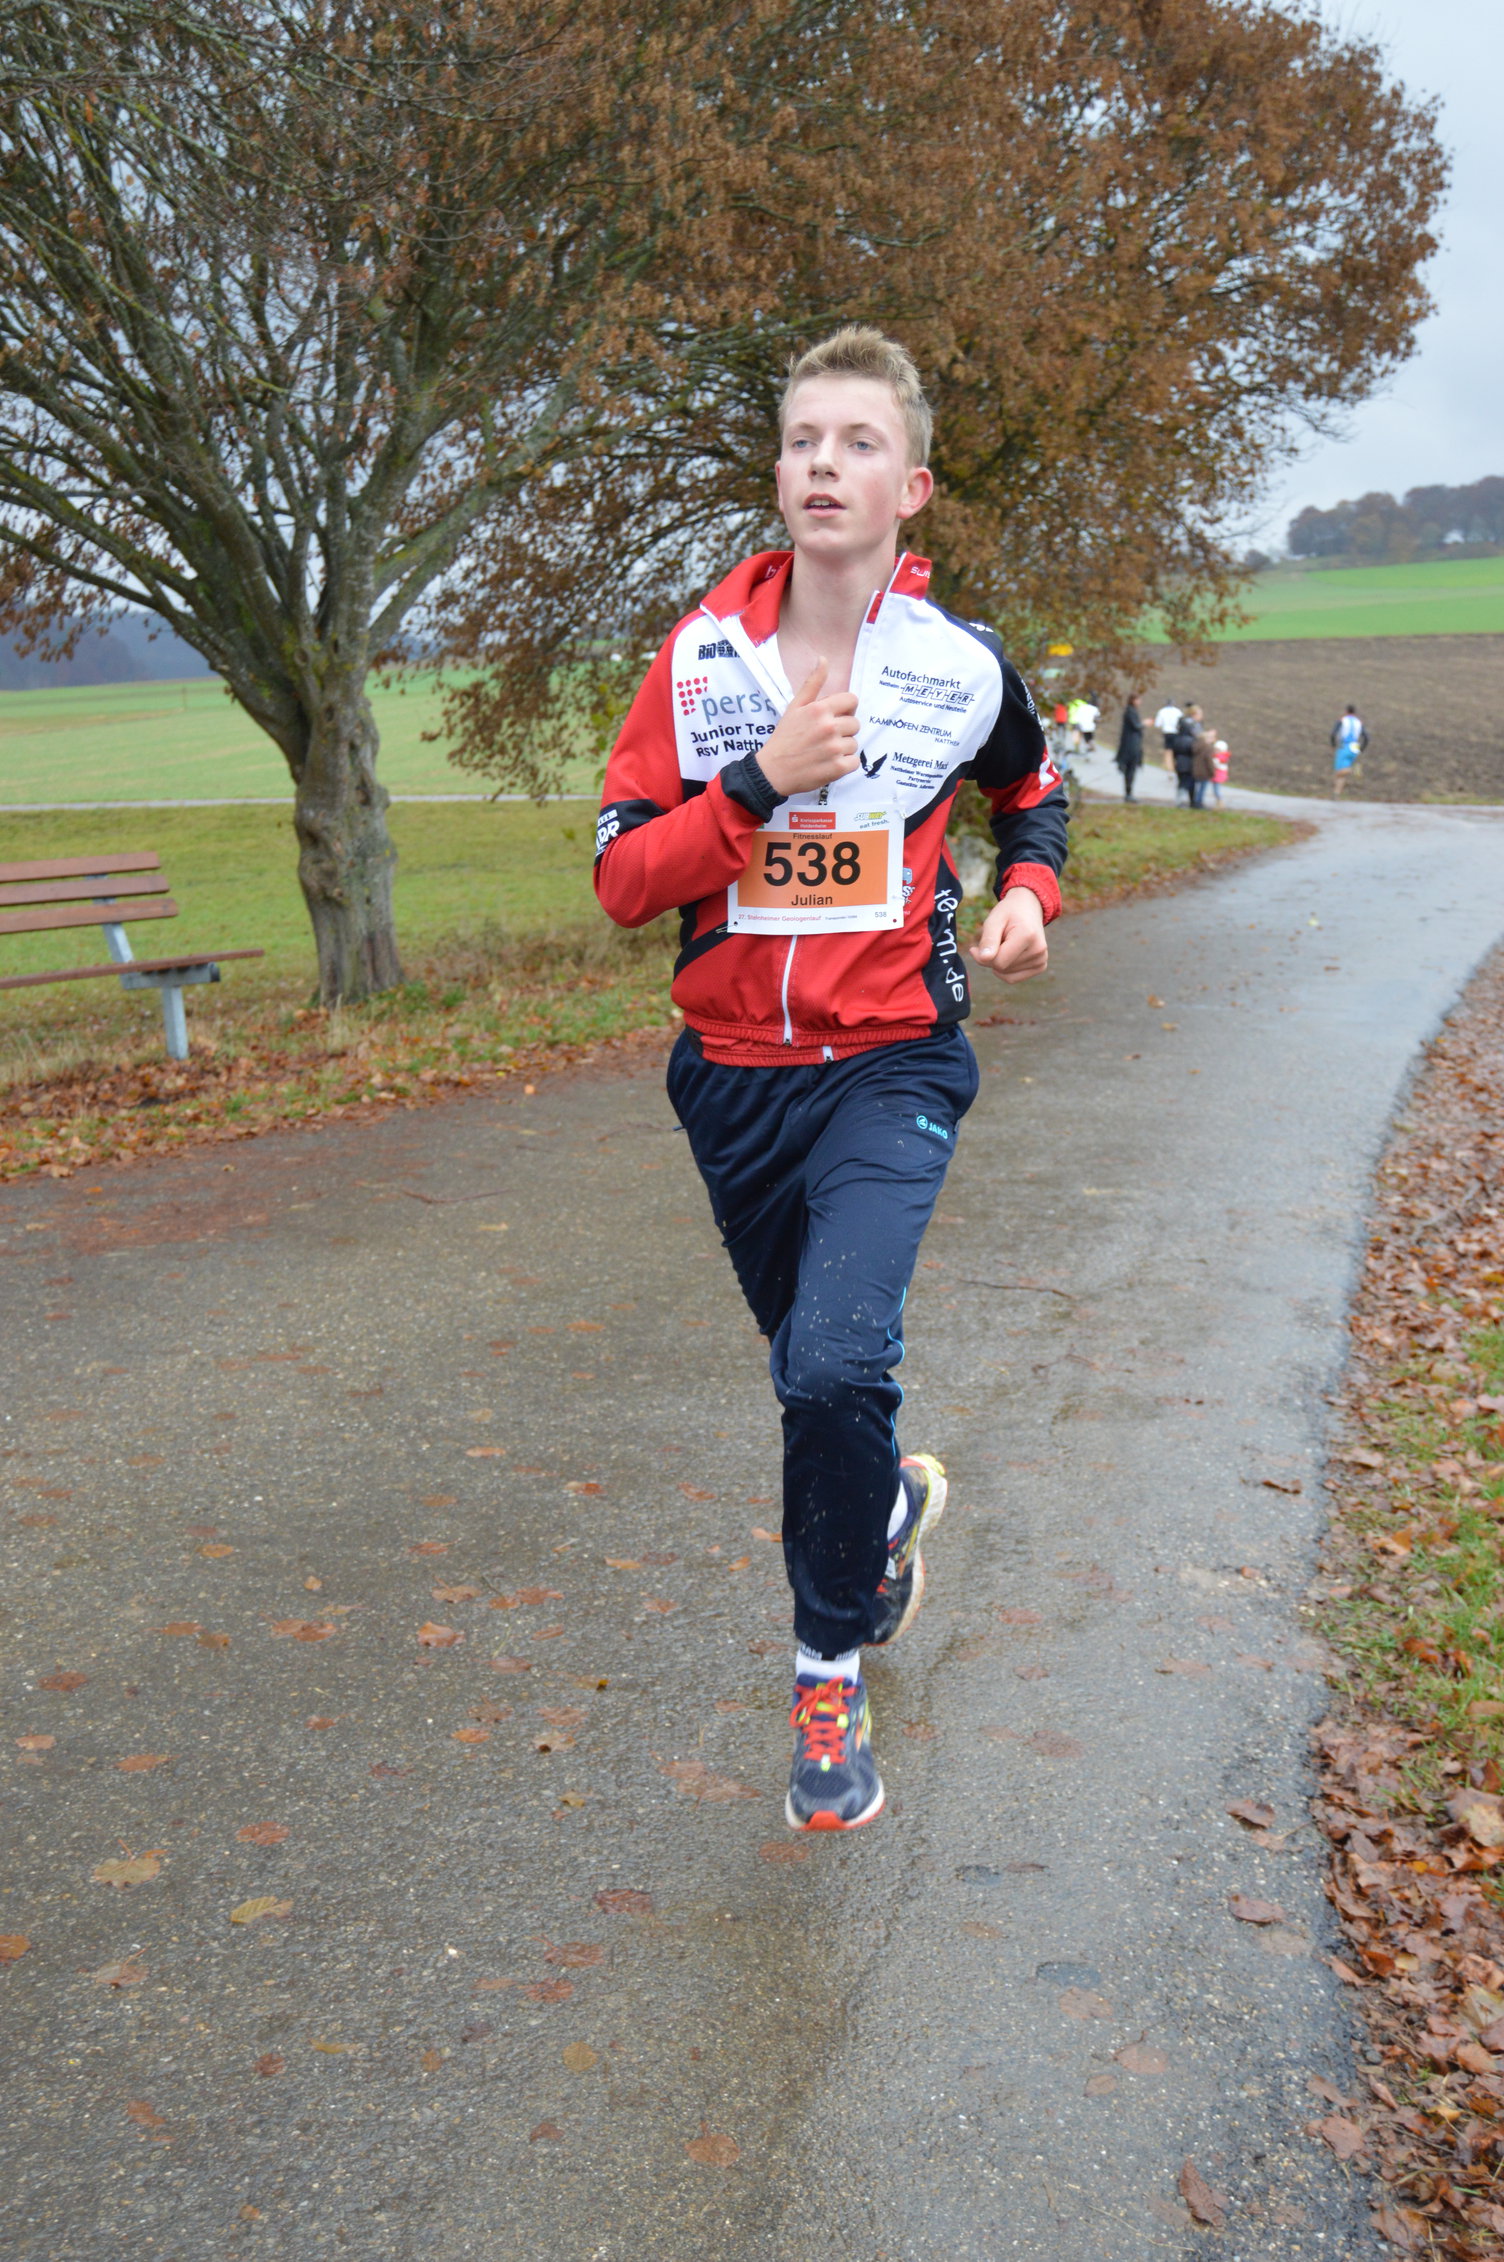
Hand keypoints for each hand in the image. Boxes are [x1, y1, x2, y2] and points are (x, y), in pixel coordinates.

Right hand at [756, 660, 860, 799]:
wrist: (772, 771)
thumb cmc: (784, 738)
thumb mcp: (795, 706)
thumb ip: (813, 683)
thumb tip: (824, 659)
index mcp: (819, 709)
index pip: (852, 700)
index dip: (845, 709)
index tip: (835, 717)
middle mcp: (829, 727)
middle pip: (855, 723)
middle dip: (843, 730)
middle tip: (825, 738)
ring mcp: (834, 748)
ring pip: (854, 743)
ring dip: (843, 748)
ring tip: (824, 752)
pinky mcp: (838, 768)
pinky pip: (855, 762)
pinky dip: (845, 764)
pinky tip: (829, 763)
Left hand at [971, 886, 1047, 983]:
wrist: (1028, 908)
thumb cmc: (1008, 913)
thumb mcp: (994, 920)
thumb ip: (988, 939)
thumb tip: (985, 958)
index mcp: (1027, 936)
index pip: (999, 962)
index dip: (984, 956)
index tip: (976, 947)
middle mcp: (1038, 950)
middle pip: (1002, 969)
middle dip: (992, 958)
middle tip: (996, 941)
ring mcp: (1041, 959)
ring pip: (1007, 975)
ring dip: (999, 962)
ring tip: (1005, 944)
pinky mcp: (1040, 966)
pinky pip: (1013, 978)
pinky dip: (1005, 969)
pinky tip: (1009, 954)